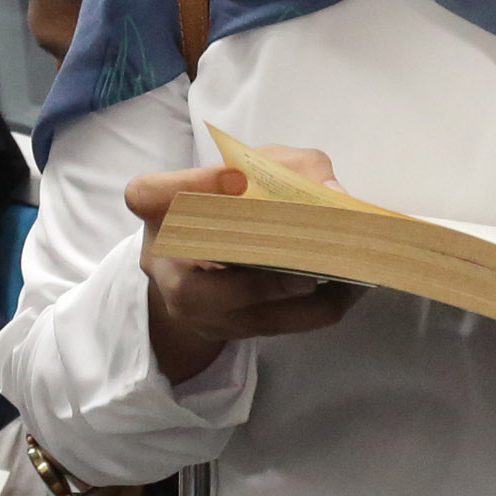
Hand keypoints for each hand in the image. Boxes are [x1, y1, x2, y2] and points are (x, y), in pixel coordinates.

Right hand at [126, 150, 360, 384]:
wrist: (212, 251)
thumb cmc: (235, 199)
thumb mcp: (259, 166)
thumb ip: (295, 167)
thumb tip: (333, 193)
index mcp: (158, 208)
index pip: (146, 195)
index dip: (187, 188)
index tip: (234, 179)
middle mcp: (162, 262)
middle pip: (191, 286)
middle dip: (257, 279)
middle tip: (310, 259)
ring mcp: (190, 306)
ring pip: (239, 317)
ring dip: (298, 299)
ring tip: (346, 273)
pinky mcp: (223, 329)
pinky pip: (273, 327)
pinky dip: (315, 310)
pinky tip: (349, 287)